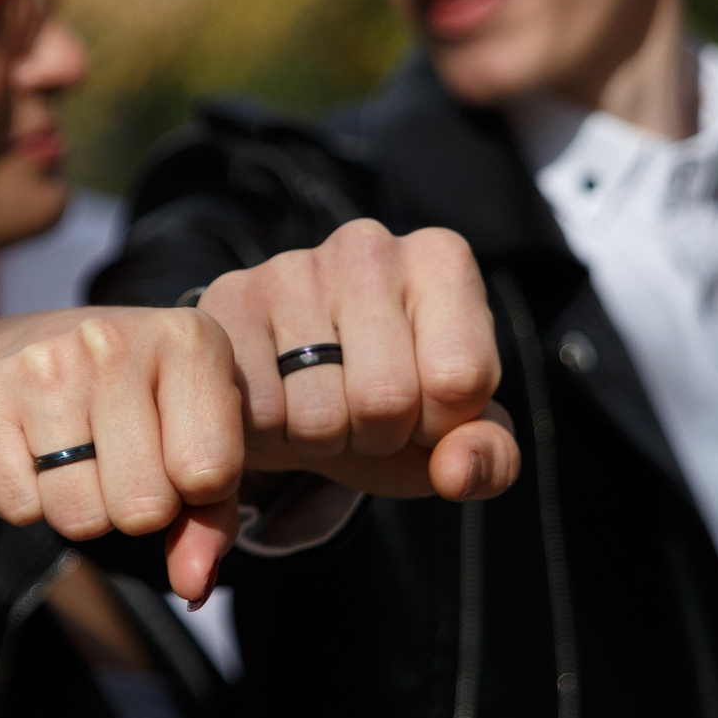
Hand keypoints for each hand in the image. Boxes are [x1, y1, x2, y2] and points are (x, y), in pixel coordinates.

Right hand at [0, 308, 246, 601]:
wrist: (43, 346)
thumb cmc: (148, 408)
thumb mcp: (203, 445)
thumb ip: (212, 522)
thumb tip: (192, 587)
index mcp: (189, 340)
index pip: (209, 475)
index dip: (198, 491)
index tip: (182, 455)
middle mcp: (112, 341)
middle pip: (142, 508)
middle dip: (139, 508)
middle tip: (127, 462)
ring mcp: (41, 363)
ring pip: (78, 517)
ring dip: (86, 510)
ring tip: (85, 457)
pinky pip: (19, 509)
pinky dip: (32, 502)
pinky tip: (39, 451)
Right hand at [198, 219, 519, 503]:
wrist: (299, 391)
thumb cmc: (395, 404)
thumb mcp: (453, 435)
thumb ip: (488, 458)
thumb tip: (456, 472)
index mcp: (441, 261)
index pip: (460, 377)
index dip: (440, 423)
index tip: (424, 406)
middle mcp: (368, 245)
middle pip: (386, 399)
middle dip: (377, 436)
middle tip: (363, 413)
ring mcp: (292, 267)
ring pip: (319, 416)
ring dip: (322, 440)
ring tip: (320, 405)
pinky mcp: (229, 302)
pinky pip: (260, 416)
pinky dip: (271, 436)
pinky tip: (277, 401)